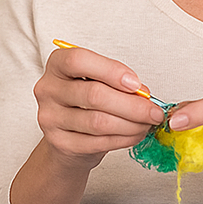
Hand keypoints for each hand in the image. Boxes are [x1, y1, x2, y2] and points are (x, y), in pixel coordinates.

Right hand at [34, 44, 164, 169]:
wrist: (69, 136)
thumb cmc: (87, 102)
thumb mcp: (99, 82)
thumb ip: (118, 82)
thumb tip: (143, 95)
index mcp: (57, 65)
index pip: (78, 60)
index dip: (111, 71)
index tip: (136, 84)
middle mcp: (48, 89)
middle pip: (94, 95)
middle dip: (132, 105)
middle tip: (154, 112)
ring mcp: (50, 118)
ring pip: (99, 122)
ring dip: (131, 125)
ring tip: (147, 124)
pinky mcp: (60, 143)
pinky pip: (98, 142)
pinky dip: (124, 139)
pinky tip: (135, 135)